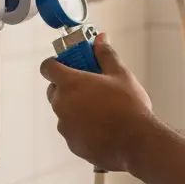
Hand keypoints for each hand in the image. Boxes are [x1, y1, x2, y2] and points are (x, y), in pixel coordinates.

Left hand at [39, 33, 153, 171]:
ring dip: (75, 107)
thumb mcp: (120, 74)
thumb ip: (105, 55)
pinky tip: (101, 125)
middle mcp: (62, 104)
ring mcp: (65, 126)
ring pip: (64, 111)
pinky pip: (71, 129)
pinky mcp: (72, 143)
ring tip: (100, 108)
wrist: (136, 142)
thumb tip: (100, 40)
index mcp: (70, 83)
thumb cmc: (128, 109)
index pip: (48, 67)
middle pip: (54, 89)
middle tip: (89, 85)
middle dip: (68, 86)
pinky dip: (81, 126)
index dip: (56, 63)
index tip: (68, 64)